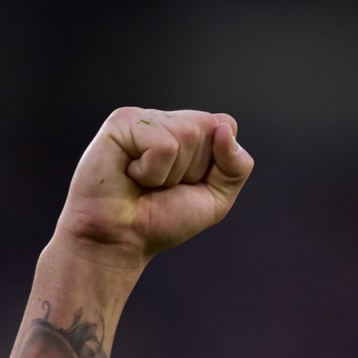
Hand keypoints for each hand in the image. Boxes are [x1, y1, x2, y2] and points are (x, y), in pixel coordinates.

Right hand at [53, 107, 253, 263]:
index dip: (216, 163)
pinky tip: (130, 175)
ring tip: (144, 182)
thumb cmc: (161, 220)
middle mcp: (167, 120)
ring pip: (188, 135)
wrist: (121, 239)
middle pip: (210, 130)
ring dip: (171, 174)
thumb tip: (225, 128)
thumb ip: (236, 167)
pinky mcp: (122, 122)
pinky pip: (163, 145)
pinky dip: (152, 172)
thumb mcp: (215, 200)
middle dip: (193, 170)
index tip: (188, 184)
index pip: (227, 126)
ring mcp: (144, 118)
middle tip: (161, 186)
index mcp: (189, 132)